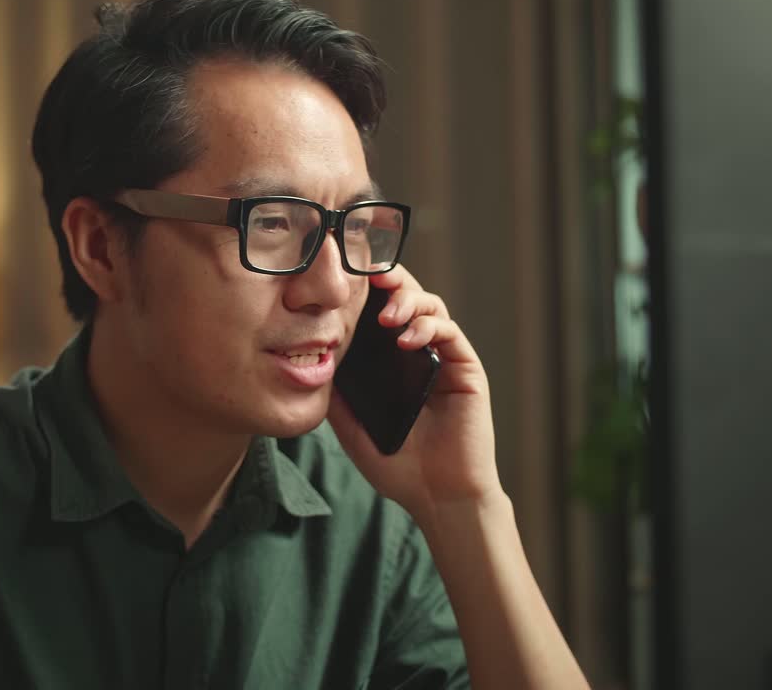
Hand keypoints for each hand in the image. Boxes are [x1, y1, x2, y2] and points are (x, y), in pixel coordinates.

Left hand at [327, 265, 504, 523]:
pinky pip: (449, 332)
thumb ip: (335, 392)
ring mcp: (443, 357)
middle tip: (368, 274)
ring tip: (385, 316)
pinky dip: (426, 327)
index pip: (378, 310)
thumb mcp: (352, 425)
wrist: (437, 496)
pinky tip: (405, 339)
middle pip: (406, 296)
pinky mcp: (465, 368)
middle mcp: (417, 351)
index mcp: (390, 360)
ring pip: (430, 305)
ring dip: (407, 301)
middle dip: (388, 279)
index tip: (340, 276)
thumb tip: (307, 359)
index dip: (363, 289)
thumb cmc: (397, 464)